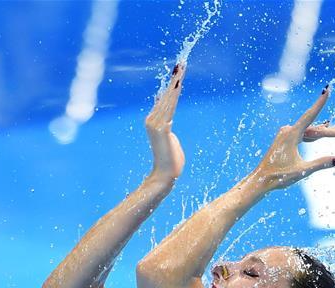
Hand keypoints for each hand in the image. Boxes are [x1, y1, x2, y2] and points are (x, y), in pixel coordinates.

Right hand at [145, 62, 186, 182]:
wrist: (165, 176)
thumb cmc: (171, 161)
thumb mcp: (170, 139)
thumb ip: (168, 128)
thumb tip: (168, 123)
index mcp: (153, 121)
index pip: (164, 100)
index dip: (172, 85)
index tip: (178, 72)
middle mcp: (152, 119)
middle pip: (166, 96)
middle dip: (174, 79)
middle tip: (181, 63)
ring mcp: (155, 123)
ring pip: (168, 99)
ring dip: (176, 83)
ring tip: (182, 68)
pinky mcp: (162, 128)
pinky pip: (170, 108)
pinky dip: (175, 95)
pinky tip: (179, 84)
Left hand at [252, 86, 334, 191]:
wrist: (260, 180)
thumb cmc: (279, 176)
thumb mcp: (302, 171)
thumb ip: (321, 163)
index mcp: (291, 135)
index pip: (310, 115)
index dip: (320, 103)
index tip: (327, 89)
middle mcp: (288, 131)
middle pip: (314, 129)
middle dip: (331, 132)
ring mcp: (286, 134)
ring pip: (309, 131)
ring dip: (324, 133)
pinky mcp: (285, 139)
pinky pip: (303, 134)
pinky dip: (313, 134)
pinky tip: (321, 132)